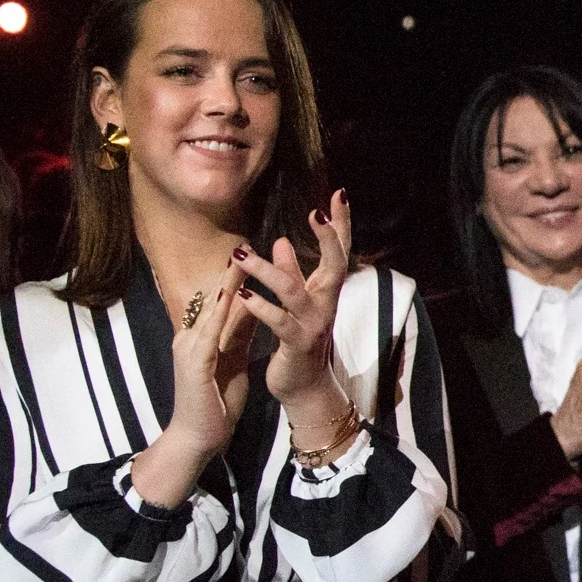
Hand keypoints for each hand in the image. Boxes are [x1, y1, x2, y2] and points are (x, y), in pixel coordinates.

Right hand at [131, 255, 257, 506]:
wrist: (196, 437)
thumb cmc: (214, 401)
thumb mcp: (232, 360)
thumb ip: (239, 334)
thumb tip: (253, 307)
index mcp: (201, 337)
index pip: (219, 302)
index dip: (236, 278)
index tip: (252, 254)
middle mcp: (191, 338)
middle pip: (212, 300)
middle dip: (231, 273)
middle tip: (246, 243)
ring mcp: (189, 349)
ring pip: (209, 311)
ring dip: (225, 285)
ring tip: (240, 260)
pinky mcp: (193, 365)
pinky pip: (209, 334)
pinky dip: (220, 315)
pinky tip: (229, 297)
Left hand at [239, 191, 355, 440]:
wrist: (304, 387)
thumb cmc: (298, 340)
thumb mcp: (297, 304)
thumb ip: (291, 272)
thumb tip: (280, 241)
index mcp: (326, 291)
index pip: (339, 250)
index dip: (341, 223)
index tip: (339, 194)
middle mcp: (326, 304)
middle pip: (334, 265)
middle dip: (328, 238)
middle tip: (316, 213)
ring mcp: (313, 324)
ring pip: (293, 291)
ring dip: (266, 271)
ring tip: (240, 255)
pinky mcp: (296, 344)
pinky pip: (278, 322)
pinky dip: (260, 308)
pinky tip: (242, 296)